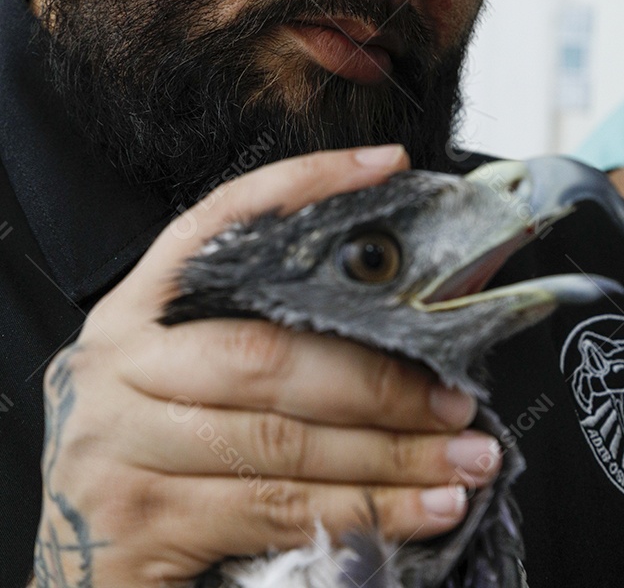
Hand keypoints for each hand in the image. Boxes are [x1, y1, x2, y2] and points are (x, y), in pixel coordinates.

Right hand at [33, 147, 500, 587]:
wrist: (70, 571)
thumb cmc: (151, 459)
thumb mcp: (187, 384)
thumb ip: (261, 344)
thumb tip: (396, 330)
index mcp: (136, 310)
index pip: (221, 220)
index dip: (302, 185)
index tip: (382, 166)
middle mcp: (119, 363)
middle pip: (266, 354)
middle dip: (377, 380)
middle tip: (456, 399)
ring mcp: (121, 441)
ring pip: (282, 440)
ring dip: (390, 454)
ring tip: (462, 461)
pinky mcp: (141, 519)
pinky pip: (276, 510)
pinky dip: (363, 512)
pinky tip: (422, 512)